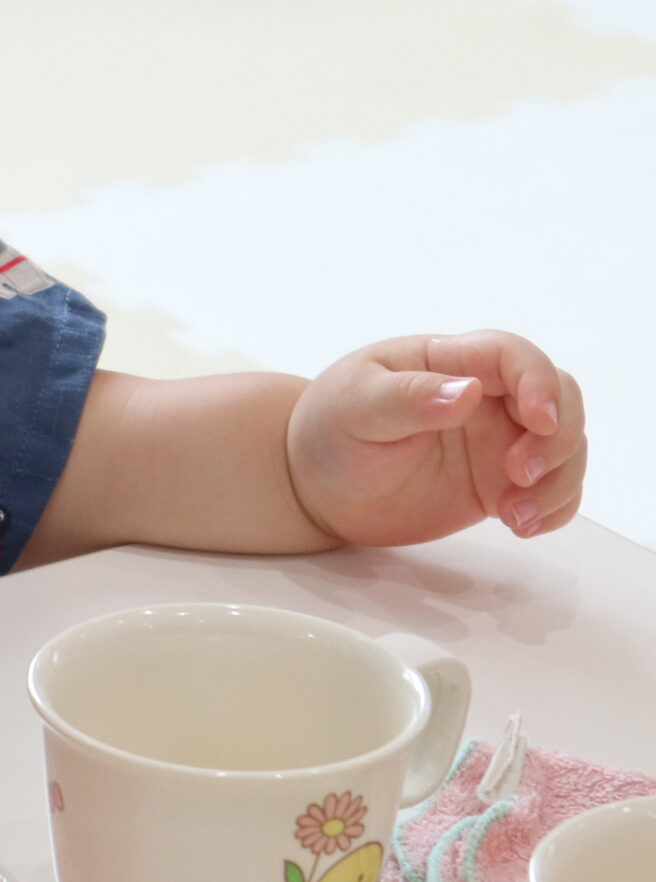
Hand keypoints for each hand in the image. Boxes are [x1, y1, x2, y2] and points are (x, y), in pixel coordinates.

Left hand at [287, 332, 584, 547]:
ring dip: (559, 481)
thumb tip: (468, 391)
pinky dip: (555, 507)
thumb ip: (408, 398)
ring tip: (514, 516)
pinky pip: (552, 489)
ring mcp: (496, 440)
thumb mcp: (355, 408)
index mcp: (447, 361)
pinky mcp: (499, 482)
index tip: (539, 421)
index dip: (539, 382)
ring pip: (564, 447)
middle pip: (559, 398)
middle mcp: (483, 396)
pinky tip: (521, 525)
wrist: (316, 484)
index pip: (513, 355)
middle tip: (520, 475)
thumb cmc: (328, 430)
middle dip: (559, 437)